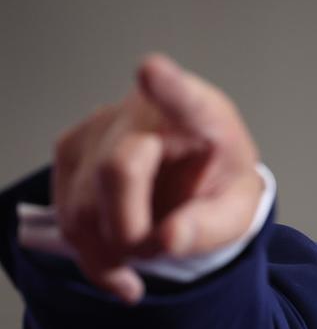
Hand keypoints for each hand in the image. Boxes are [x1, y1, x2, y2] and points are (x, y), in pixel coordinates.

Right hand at [51, 54, 261, 303]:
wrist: (194, 178)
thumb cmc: (218, 186)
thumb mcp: (236, 211)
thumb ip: (211, 226)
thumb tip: (169, 238)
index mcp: (203, 116)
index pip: (185, 99)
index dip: (167, 86)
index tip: (152, 70)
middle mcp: (145, 112)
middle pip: (117, 172)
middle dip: (134, 229)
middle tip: (165, 243)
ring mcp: (99, 128)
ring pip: (83, 207)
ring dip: (116, 247)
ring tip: (151, 242)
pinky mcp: (69, 153)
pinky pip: (69, 220)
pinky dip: (96, 254)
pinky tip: (123, 257)